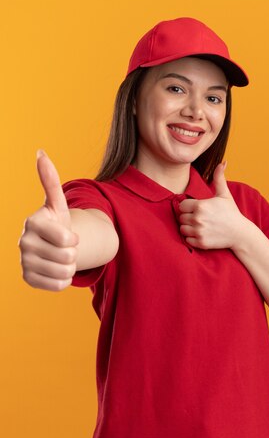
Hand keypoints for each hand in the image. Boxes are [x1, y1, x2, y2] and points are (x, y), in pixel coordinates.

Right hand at [19, 151, 78, 290]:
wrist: (51, 244)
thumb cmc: (57, 222)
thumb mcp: (58, 203)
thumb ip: (50, 181)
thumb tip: (40, 152)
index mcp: (32, 222)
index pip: (68, 240)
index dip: (75, 239)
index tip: (68, 234)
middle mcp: (23, 242)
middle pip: (68, 257)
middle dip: (73, 252)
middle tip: (64, 246)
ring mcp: (23, 262)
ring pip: (65, 272)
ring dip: (70, 266)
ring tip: (61, 256)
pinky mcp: (27, 279)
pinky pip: (58, 285)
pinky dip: (63, 280)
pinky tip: (56, 268)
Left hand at [178, 162, 250, 249]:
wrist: (240, 233)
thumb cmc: (231, 212)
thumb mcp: (225, 195)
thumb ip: (219, 178)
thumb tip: (223, 162)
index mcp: (201, 205)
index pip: (182, 205)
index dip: (188, 207)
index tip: (197, 209)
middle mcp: (198, 218)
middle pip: (181, 217)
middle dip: (188, 217)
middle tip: (200, 218)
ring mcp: (199, 231)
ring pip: (182, 229)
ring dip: (188, 228)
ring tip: (200, 226)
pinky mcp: (201, 242)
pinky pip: (187, 240)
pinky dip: (192, 238)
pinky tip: (202, 234)